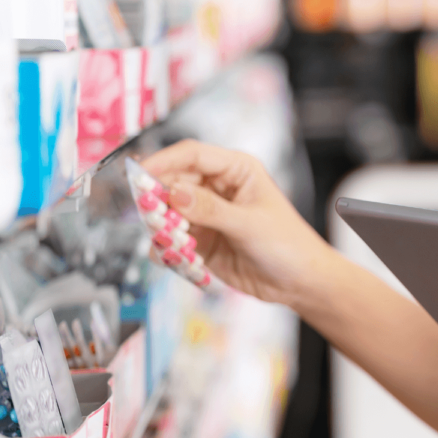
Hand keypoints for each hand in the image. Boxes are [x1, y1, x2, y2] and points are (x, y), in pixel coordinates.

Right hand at [140, 139, 335, 305]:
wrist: (298, 282)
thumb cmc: (288, 244)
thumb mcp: (249, 224)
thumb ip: (210, 209)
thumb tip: (173, 193)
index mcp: (236, 170)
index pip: (192, 155)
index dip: (163, 161)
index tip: (139, 174)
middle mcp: (218, 188)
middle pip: (172, 183)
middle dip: (158, 201)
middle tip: (155, 219)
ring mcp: (206, 215)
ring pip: (167, 213)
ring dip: (163, 229)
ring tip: (176, 245)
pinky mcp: (200, 241)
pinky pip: (171, 241)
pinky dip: (168, 250)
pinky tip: (180, 259)